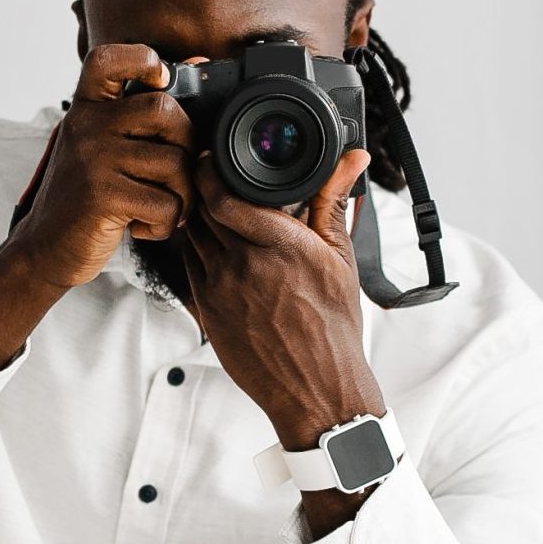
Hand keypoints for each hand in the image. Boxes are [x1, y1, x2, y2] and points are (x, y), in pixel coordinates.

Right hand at [10, 44, 194, 289]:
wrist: (45, 248)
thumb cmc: (86, 196)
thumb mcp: (102, 147)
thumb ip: (141, 112)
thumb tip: (200, 60)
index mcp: (86, 108)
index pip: (107, 59)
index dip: (141, 59)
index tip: (161, 80)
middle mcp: (86, 126)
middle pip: (165, 110)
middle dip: (186, 145)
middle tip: (174, 173)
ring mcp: (93, 159)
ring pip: (174, 164)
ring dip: (181, 196)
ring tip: (159, 207)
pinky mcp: (102, 196)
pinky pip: (166, 203)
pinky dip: (166, 224)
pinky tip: (143, 226)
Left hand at [179, 146, 384, 448]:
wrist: (315, 387)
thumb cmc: (332, 326)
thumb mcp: (339, 258)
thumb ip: (333, 201)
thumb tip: (352, 158)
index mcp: (279, 245)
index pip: (223, 195)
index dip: (210, 169)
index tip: (213, 156)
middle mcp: (244, 264)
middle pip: (202, 208)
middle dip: (203, 187)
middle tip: (212, 174)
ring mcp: (219, 288)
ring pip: (192, 234)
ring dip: (198, 215)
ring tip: (216, 208)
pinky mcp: (205, 309)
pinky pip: (189, 263)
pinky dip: (197, 246)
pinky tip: (215, 243)